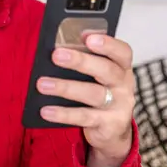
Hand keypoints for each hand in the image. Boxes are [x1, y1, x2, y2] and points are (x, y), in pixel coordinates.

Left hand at [36, 34, 134, 166]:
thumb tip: (56, 50)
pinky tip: (46, 110)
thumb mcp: (97, 76)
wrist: (112, 130)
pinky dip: (63, 114)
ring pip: (93, 94)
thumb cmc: (99, 92)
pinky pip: (84, 117)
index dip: (108, 43)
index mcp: (122, 67)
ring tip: (42, 84)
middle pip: (106, 70)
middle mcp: (123, 85)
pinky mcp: (109, 125)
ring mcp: (119, 106)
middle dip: (80, 61)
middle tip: (56, 55)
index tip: (87, 37)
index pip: (122, 51)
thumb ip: (85, 62)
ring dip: (65, 88)